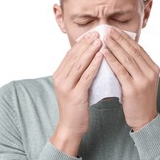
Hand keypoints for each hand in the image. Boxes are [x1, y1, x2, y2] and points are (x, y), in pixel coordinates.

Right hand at [51, 31, 102, 155]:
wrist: (70, 126)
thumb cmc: (75, 104)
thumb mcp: (73, 84)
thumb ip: (77, 71)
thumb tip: (89, 55)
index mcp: (59, 74)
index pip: (70, 54)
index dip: (81, 43)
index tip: (92, 33)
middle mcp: (60, 78)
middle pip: (74, 56)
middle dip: (86, 43)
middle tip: (98, 32)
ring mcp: (66, 86)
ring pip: (79, 63)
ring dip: (90, 50)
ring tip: (100, 40)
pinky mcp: (75, 95)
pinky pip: (86, 76)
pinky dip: (94, 65)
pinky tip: (101, 57)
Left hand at [103, 28, 159, 130]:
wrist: (144, 118)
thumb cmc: (140, 97)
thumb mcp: (143, 79)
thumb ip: (137, 65)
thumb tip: (123, 49)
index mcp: (153, 68)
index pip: (138, 48)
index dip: (126, 38)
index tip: (115, 30)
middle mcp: (150, 72)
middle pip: (132, 51)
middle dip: (119, 39)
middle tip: (108, 29)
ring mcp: (143, 80)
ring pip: (126, 59)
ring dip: (114, 46)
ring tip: (104, 37)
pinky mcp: (133, 89)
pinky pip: (120, 71)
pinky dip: (111, 60)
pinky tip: (104, 53)